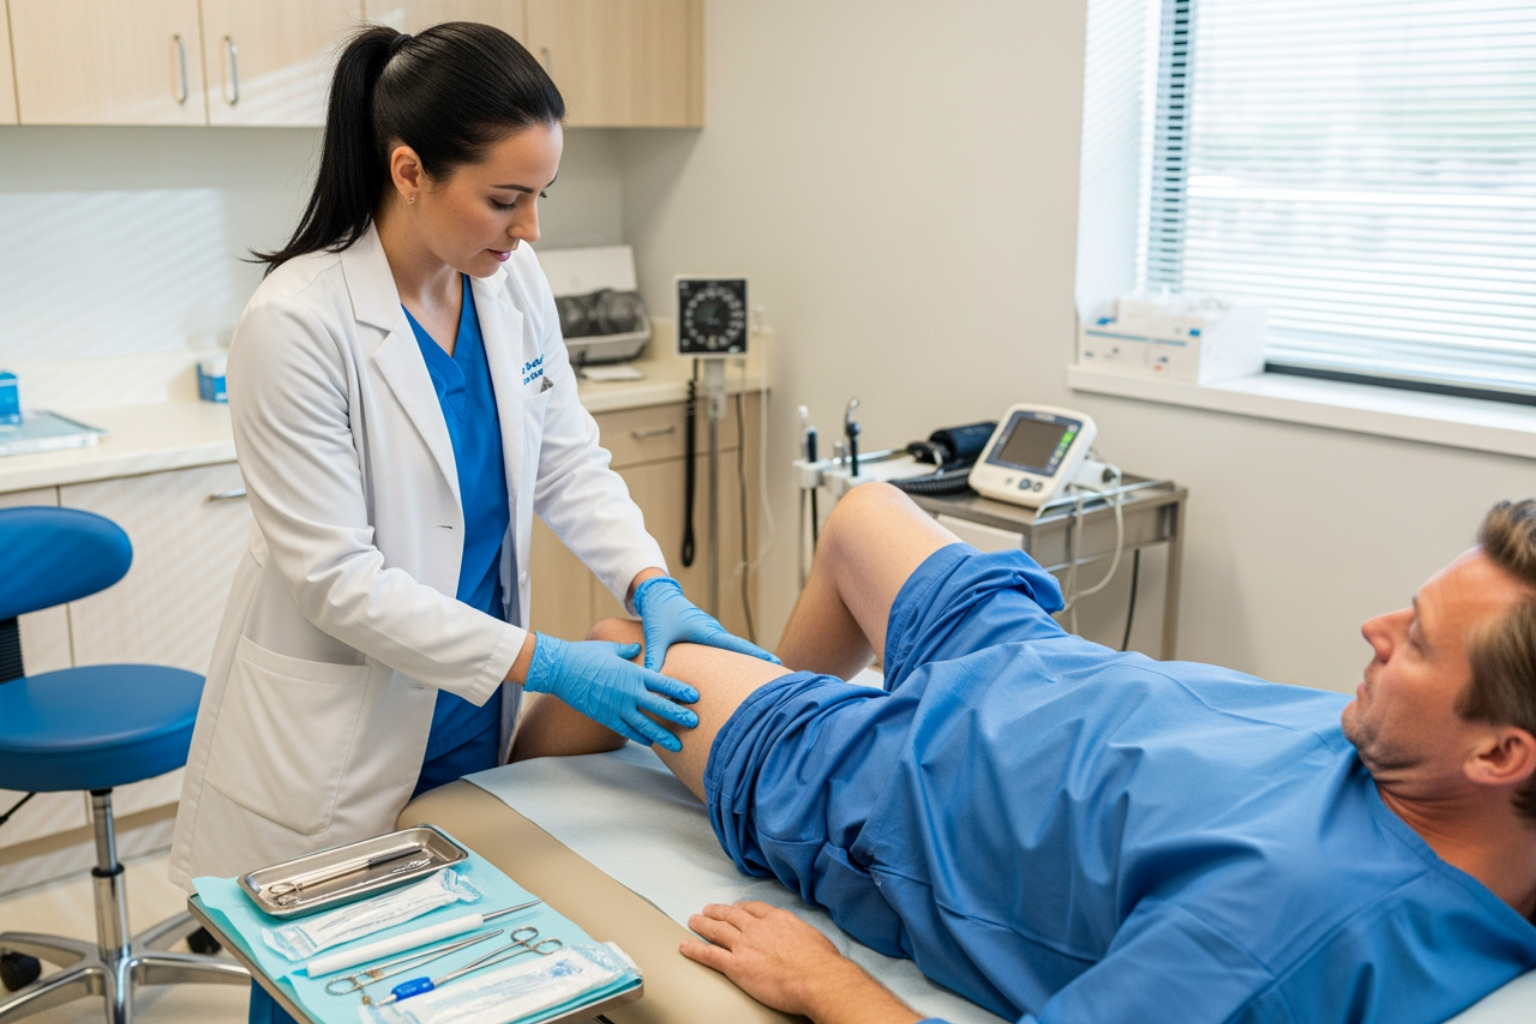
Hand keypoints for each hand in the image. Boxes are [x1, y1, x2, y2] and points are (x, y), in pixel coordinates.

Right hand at [522, 633, 698, 751]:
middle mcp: (628, 692)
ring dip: (662, 736)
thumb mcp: (611, 648)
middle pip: (659, 707)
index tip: (695, 697)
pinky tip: (650, 742)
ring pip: (645, 725)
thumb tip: (638, 648)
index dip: (680, 691)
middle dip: (678, 715)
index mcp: (633, 673)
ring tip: (677, 745)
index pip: (663, 683)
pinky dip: (639, 737)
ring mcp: (616, 707)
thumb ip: (628, 651)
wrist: (560, 670)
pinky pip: (626, 730)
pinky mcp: (605, 717)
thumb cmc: (586, 654)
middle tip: (695, 723)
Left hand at [634, 577, 779, 672]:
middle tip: (779, 674)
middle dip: (758, 661)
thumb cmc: (659, 614)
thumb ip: (655, 659)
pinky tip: (738, 670)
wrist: (658, 594)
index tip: (775, 661)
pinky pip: (724, 647)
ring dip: (746, 660)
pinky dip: (733, 657)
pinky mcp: (707, 633)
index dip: (756, 655)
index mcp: (706, 631)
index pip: (737, 646)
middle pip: (741, 649)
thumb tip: (653, 682)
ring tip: (763, 676)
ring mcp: (712, 632)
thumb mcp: (656, 637)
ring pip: (733, 649)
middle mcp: (714, 631)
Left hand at [680, 901, 846, 1016]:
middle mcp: (758, 927)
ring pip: (717, 930)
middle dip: (718, 911)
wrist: (817, 978)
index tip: (736, 908)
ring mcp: (745, 945)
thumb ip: (801, 936)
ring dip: (702, 924)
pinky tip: (684, 946)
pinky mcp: (736, 965)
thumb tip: (803, 943)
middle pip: (731, 915)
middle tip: (708, 909)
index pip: (754, 908)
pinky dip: (694, 948)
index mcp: (778, 919)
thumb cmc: (822, 963)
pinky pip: (709, 954)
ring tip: (693, 920)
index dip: (741, 908)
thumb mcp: (814, 938)